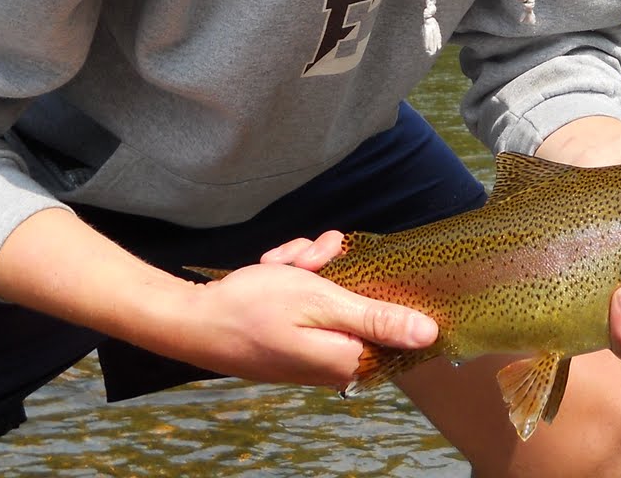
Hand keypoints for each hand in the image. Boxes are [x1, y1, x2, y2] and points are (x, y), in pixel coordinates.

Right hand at [193, 256, 437, 386]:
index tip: (345, 267)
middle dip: (332, 268)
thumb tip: (429, 335)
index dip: (374, 286)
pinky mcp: (294, 336)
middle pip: (359, 299)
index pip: (393, 324)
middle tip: (305, 261)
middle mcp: (334, 359)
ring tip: (280, 265)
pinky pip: (310, 297)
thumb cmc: (254, 309)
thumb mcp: (320, 302)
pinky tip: (271, 269)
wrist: (192, 319)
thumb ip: (376, 318)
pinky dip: (293, 276)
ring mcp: (312, 348)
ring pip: (333, 289)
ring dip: (309, 267)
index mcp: (349, 358)